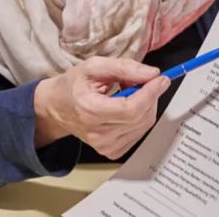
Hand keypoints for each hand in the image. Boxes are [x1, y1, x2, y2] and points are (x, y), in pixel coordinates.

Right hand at [33, 57, 170, 158]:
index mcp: (90, 111)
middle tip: (141, 80)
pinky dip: (140, 117)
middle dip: (149, 96)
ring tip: (129, 92)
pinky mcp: (111, 151)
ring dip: (145, 105)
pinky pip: (138, 133)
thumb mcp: (94, 66)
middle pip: (141, 117)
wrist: (56, 107)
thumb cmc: (73, 85)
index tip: (161, 79)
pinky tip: (127, 107)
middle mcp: (98, 134)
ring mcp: (105, 146)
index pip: (131, 109)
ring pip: (143, 125)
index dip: (150, 93)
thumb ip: (124, 67)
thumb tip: (152, 74)